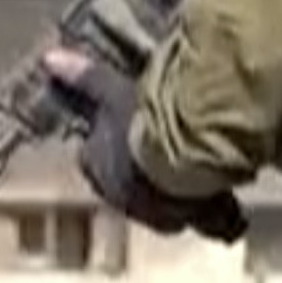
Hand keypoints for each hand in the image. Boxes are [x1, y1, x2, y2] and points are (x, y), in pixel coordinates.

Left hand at [42, 49, 243, 242]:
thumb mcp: (112, 92)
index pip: (93, 160)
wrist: (182, 152)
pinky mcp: (198, 219)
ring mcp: (161, 214)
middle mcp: (124, 199)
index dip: (106, 148)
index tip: (123, 133)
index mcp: (99, 169)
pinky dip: (221, 216)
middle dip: (144, 177)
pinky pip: (211, 223)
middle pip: (130, 190)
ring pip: (168, 210)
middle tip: (163, 155)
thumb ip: (85, 78)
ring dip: (180, 197)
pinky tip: (232, 208)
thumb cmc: (139, 121)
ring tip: (198, 180)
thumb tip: (49, 58)